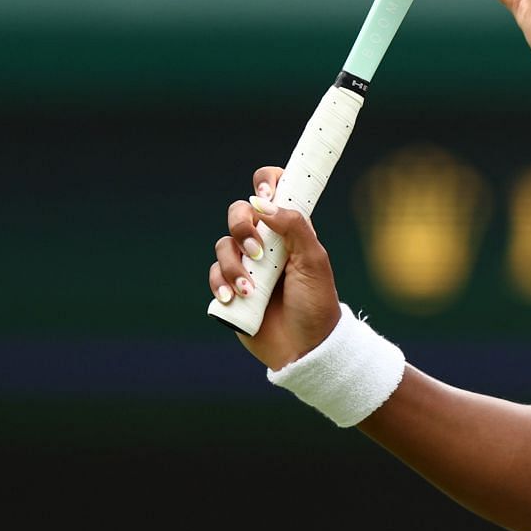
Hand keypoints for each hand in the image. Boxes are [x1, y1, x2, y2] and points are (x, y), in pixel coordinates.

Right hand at [210, 166, 341, 370]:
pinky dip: (221, 284)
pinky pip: (214, 274)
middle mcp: (266, 242)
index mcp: (290, 229)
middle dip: (241, 226)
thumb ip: (294, 227)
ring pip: (223, 244)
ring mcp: (247, 264)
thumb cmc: (316, 302)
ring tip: (251, 289)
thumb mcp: (314, 261)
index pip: (273, 192)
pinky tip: (235, 298)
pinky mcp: (231, 287)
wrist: (305, 346)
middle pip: (239, 212)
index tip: (265, 195)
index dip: (265, 183)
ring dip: (234, 265)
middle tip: (257, 250)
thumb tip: (264, 203)